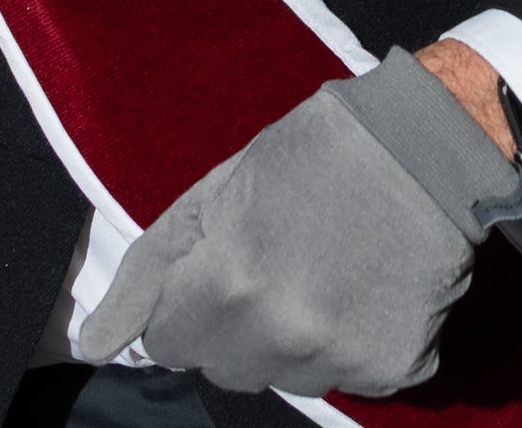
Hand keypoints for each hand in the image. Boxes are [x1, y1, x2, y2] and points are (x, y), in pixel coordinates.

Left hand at [79, 50, 521, 397]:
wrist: (430, 142)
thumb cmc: (313, 153)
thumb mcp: (215, 193)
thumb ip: (148, 274)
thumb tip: (92, 347)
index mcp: (225, 283)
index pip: (168, 343)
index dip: (191, 302)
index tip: (224, 268)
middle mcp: (279, 333)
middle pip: (226, 369)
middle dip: (240, 327)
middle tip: (281, 265)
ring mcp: (339, 356)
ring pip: (288, 379)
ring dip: (297, 343)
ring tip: (330, 276)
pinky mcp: (394, 366)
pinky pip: (354, 379)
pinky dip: (360, 344)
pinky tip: (372, 290)